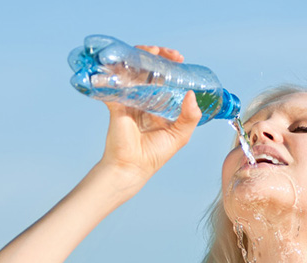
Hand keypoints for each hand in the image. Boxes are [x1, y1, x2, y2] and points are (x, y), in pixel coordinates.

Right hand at [99, 45, 201, 183]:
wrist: (132, 167)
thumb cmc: (155, 154)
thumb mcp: (180, 135)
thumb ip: (189, 117)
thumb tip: (192, 95)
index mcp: (157, 104)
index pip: (163, 77)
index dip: (170, 64)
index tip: (179, 58)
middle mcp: (142, 98)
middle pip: (147, 68)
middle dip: (156, 55)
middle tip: (168, 54)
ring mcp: (128, 98)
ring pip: (132, 70)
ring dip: (140, 56)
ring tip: (151, 51)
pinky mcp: (116, 103)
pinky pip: (114, 83)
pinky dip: (117, 72)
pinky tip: (126, 63)